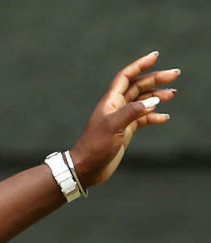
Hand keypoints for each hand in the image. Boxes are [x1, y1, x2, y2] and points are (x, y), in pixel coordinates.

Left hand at [69, 51, 179, 187]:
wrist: (87, 167)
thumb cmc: (95, 146)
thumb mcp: (114, 126)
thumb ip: (133, 112)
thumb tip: (153, 101)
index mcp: (110, 101)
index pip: (126, 77)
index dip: (140, 65)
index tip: (155, 56)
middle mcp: (116, 107)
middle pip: (138, 87)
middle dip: (156, 79)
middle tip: (175, 74)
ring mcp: (122, 119)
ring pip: (142, 102)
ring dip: (157, 96)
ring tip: (172, 95)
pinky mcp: (125, 131)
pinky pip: (143, 119)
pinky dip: (154, 116)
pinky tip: (164, 117)